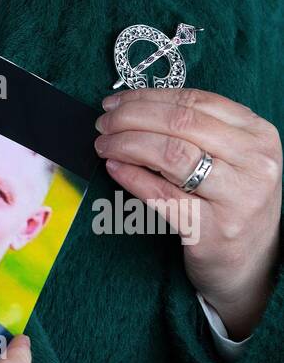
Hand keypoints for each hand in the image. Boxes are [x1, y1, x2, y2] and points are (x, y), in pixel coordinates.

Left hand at [95, 87, 282, 338]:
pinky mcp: (213, 231)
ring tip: (104, 145)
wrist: (251, 265)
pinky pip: (162, 195)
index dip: (147, 98)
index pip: (195, 101)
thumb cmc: (233, 202)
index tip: (116, 101)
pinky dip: (131, 177)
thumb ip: (197, 131)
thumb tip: (133, 106)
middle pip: (180, 123)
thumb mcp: (232, 159)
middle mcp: (254, 164)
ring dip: (126, 144)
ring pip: (170, 154)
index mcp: (259, 135)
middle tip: (103, 124)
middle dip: (131, 118)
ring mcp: (237, 199)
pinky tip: (113, 168)